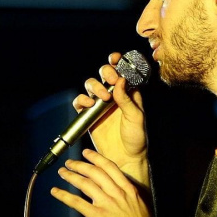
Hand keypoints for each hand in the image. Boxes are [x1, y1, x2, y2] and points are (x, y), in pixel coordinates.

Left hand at [51, 149, 154, 216]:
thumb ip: (128, 192)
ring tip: (62, 172)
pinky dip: (64, 196)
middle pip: (95, 173)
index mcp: (127, 188)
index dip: (96, 158)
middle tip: (70, 162)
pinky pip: (77, 203)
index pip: (109, 167)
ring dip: (71, 176)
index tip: (87, 152)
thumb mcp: (139, 202)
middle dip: (80, 165)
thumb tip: (119, 185)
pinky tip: (56, 192)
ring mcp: (106, 203)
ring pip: (85, 184)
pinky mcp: (97, 216)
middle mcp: (116, 193)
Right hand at [72, 52, 147, 186]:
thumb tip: (121, 81)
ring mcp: (100, 104)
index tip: (115, 59)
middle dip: (106, 72)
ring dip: (95, 86)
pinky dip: (82, 100)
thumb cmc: (136, 138)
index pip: (121, 71)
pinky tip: (89, 104)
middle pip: (104, 74)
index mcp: (128, 92)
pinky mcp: (89, 115)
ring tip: (103, 98)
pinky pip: (80, 102)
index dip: (117, 62)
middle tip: (111, 81)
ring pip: (91, 85)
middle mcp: (113, 95)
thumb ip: (127, 99)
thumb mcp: (136, 117)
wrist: (125, 158)